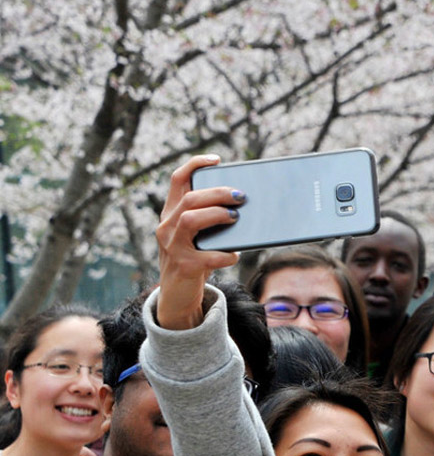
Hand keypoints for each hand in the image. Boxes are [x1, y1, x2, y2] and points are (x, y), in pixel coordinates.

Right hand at [155, 155, 243, 329]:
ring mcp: (172, 247)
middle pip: (189, 199)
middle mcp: (166, 227)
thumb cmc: (195, 259)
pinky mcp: (184, 267)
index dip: (196, 165)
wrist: (177, 295)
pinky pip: (207, 256)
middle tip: (240, 196)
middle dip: (217, 193)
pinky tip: (234, 255)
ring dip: (216, 215)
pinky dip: (225, 254)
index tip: (217, 160)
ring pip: (190, 219)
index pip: (178, 180)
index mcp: (171, 214)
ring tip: (235, 218)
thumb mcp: (198, 236)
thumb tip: (245, 204)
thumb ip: (211, 220)